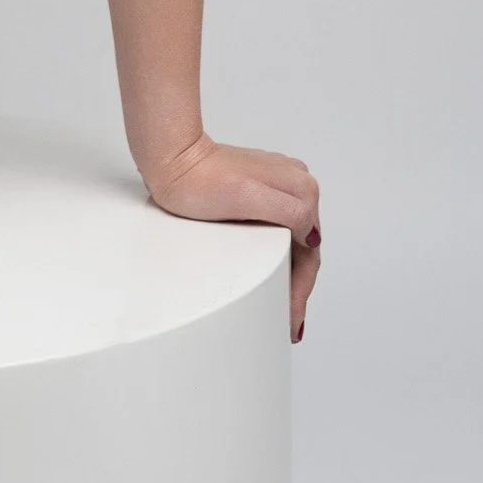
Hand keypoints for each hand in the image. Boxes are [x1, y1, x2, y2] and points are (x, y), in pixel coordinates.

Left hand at [142, 134, 320, 342]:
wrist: (171, 161)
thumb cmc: (200, 180)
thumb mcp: (249, 196)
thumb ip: (291, 211)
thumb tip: (311, 235)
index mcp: (300, 187)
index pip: (310, 251)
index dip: (301, 290)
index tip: (292, 318)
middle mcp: (293, 184)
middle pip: (303, 247)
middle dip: (297, 286)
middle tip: (289, 321)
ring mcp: (274, 186)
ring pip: (290, 239)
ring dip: (289, 271)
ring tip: (282, 304)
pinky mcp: (256, 190)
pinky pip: (275, 229)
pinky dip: (276, 254)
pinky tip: (270, 271)